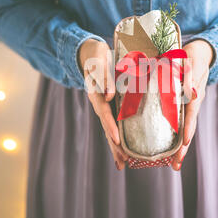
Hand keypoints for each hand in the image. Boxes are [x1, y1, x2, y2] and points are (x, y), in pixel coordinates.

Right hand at [78, 39, 128, 169]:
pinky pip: (116, 122)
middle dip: (114, 144)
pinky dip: (120, 136)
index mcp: (95, 94)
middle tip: (123, 161)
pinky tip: (126, 148)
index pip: (104, 113)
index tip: (117, 140)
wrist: (92, 54)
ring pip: (111, 128)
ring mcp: (105, 106)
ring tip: (124, 163)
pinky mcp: (111, 106)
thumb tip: (109, 96)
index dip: (111, 126)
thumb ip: (103, 77)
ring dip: (117, 146)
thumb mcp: (99, 61)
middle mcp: (100, 103)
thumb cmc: (96, 56)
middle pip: (107, 127)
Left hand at [171, 40, 213, 170]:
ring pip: (183, 128)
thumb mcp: (193, 62)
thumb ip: (190, 75)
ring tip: (173, 164)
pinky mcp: (181, 105)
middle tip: (176, 165)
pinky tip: (167, 146)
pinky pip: (178, 122)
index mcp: (195, 95)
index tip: (186, 142)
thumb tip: (189, 94)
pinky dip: (175, 135)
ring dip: (179, 146)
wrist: (200, 52)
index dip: (188, 128)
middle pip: (188, 128)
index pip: (191, 114)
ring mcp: (188, 106)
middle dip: (183, 147)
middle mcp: (192, 103)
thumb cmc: (194, 56)